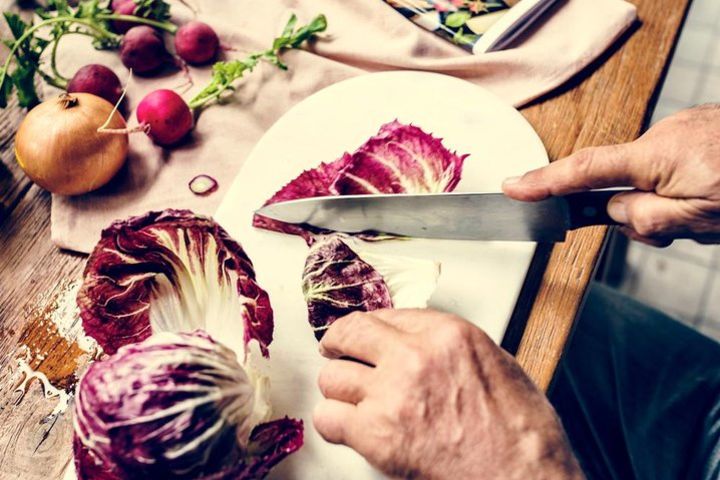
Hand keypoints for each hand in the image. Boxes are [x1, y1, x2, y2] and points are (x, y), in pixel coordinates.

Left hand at [313, 309, 582, 479]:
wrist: (526, 478)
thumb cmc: (521, 432)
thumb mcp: (497, 364)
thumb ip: (451, 348)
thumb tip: (422, 346)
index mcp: (448, 334)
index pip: (390, 315)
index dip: (373, 328)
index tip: (365, 335)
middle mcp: (416, 356)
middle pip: (351, 333)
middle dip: (339, 342)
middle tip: (335, 350)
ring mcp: (393, 393)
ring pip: (333, 377)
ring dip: (339, 388)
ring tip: (348, 397)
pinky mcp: (377, 434)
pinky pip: (328, 419)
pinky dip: (334, 424)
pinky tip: (347, 427)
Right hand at [502, 104, 719, 245]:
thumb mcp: (697, 222)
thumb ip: (643, 219)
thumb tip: (616, 212)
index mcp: (658, 157)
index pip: (584, 172)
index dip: (544, 182)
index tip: (513, 188)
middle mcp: (666, 136)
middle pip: (622, 182)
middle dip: (638, 211)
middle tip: (674, 230)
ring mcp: (686, 130)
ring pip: (651, 179)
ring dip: (667, 205)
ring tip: (707, 216)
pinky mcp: (701, 131)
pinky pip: (673, 167)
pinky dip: (683, 189)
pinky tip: (714, 197)